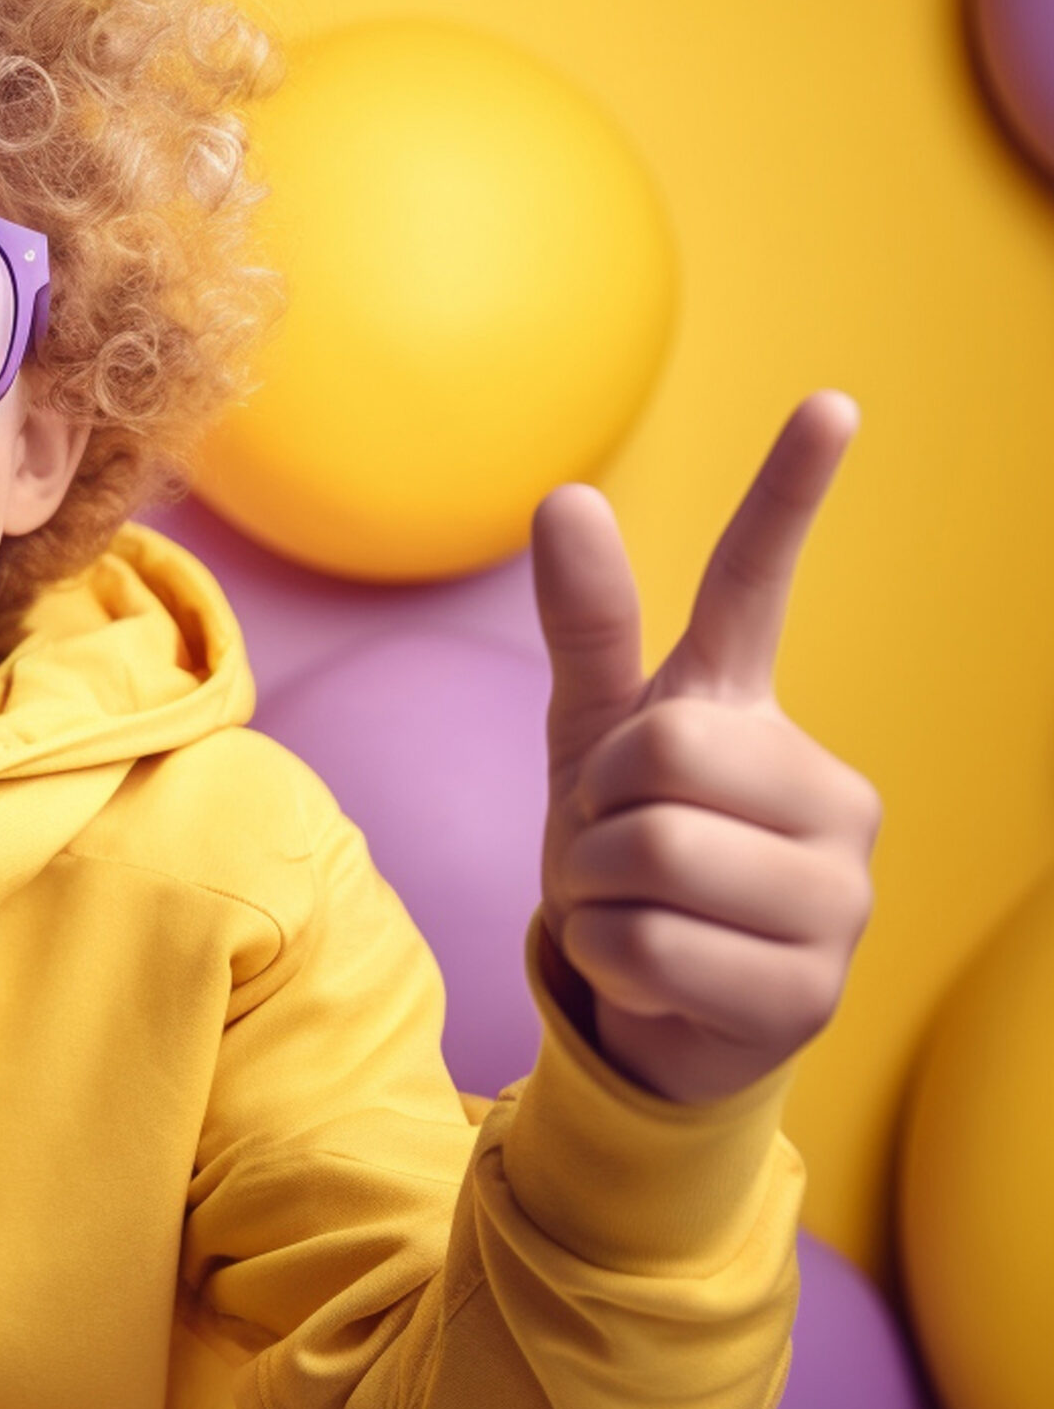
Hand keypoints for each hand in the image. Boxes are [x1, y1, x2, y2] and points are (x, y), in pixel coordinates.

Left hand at [530, 391, 880, 1103]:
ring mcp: (839, 899)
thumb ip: (588, 632)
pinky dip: (606, 960)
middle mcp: (830, 797)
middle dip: (595, 811)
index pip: (759, 591)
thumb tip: (568, 495)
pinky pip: (648, 947)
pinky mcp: (811, 992)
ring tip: (630, 911)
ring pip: (652, 855)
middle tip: (610, 848)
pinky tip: (643, 970)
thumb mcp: (592, 743)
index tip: (829, 402)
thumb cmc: (628, 856)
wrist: (652, 1006)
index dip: (786, 495)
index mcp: (760, 718)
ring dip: (593, 891)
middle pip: (661, 753)